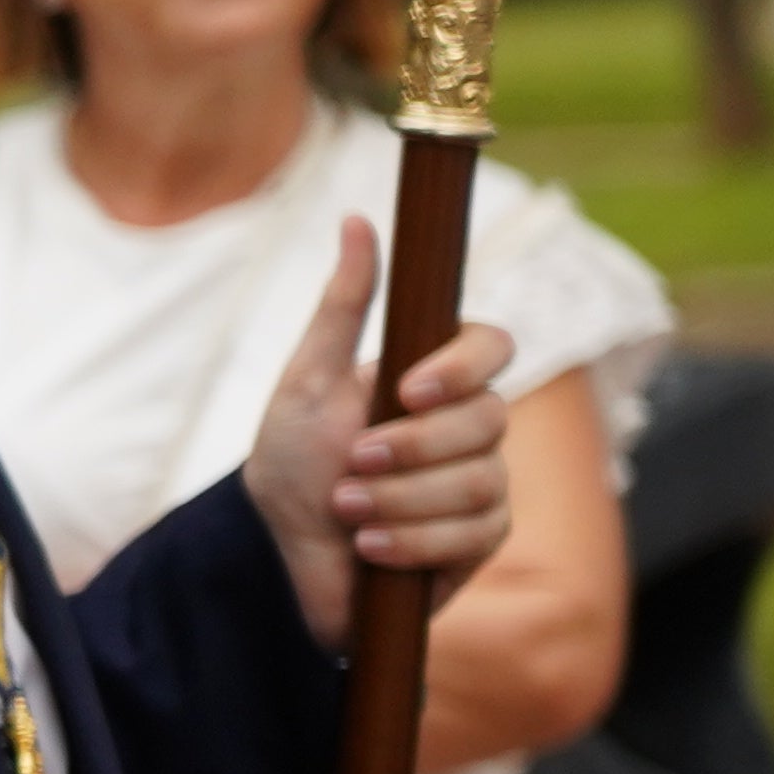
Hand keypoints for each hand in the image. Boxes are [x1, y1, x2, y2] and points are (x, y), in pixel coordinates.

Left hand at [242, 223, 517, 648]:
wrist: (280, 554)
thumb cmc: (291, 461)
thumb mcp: (307, 381)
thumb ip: (341, 305)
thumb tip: (357, 219)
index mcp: (434, 377)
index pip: (493, 345)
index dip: (464, 366)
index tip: (410, 387)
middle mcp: (469, 425)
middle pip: (490, 419)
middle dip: (412, 449)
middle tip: (351, 463)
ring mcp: (481, 482)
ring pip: (481, 481)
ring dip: (401, 499)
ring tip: (346, 508)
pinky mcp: (479, 538)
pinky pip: (477, 533)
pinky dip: (413, 541)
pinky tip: (370, 546)